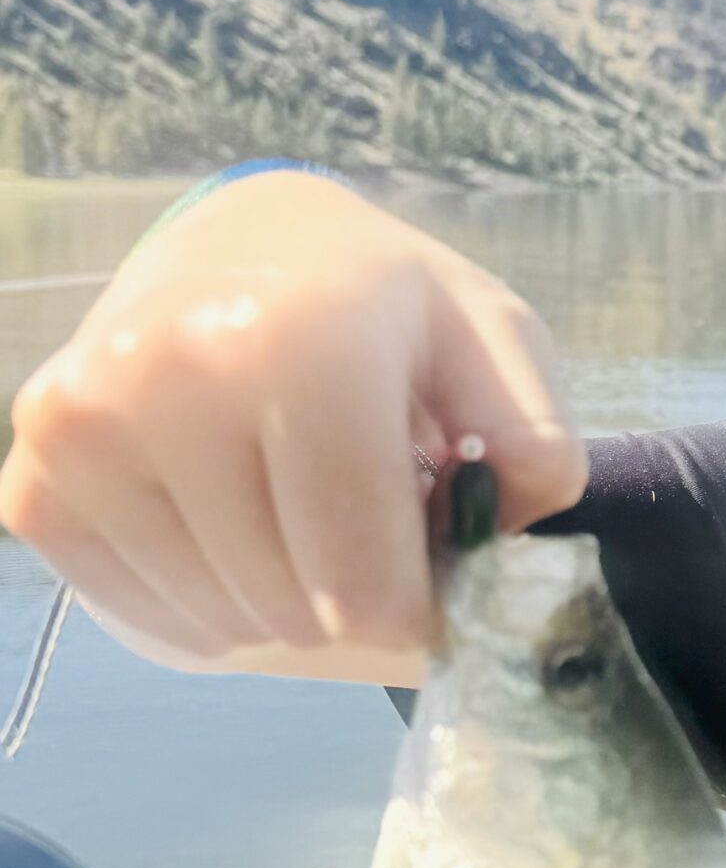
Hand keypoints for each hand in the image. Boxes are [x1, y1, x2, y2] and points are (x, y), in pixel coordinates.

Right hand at [0, 170, 586, 676]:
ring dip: (285, 605)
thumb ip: (533, 445)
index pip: (363, 576)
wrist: (247, 247)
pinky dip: (210, 602)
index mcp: (304, 342)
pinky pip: (141, 611)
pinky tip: (240, 527)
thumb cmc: (389, 309)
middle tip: (373, 531)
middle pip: (293, 608)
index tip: (438, 579)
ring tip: (307, 516)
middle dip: (355, 602)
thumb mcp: (496, 345)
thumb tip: (501, 536)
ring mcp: (82, 427)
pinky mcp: (37, 477)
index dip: (421, 609)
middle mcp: (170, 375)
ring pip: (219, 620)